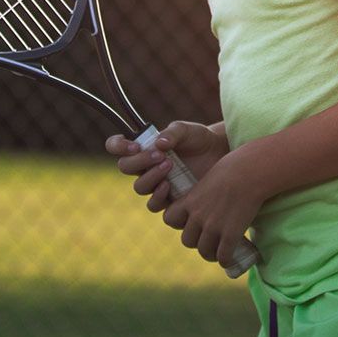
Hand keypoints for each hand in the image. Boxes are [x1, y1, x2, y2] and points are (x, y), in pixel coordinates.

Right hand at [103, 121, 229, 218]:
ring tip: (168, 166)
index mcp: (143, 147)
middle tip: (159, 155)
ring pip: (139, 188)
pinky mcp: (170, 202)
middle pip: (125, 168)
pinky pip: (155, 206)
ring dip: (150, 177)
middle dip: (139, 161)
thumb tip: (158, 143)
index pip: (116, 146)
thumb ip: (172, 133)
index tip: (133, 145)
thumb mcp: (187, 130)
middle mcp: (145, 167)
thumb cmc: (200, 139)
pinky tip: (170, 186)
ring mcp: (156, 185)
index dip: (117, 146)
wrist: (221, 156)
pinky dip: (158, 196)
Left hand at [160, 146, 265, 268]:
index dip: (179, 223)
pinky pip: (223, 256)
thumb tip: (210, 200)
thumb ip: (204, 194)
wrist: (249, 172)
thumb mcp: (209, 179)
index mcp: (189, 200)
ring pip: (204, 251)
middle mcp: (197, 216)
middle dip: (196, 242)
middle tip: (208, 240)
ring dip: (211, 254)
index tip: (190, 221)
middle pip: (187, 241)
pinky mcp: (230, 234)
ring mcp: (213, 226)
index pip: (170, 219)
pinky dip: (225, 260)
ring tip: (219, 252)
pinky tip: (229, 258)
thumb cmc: (232, 169)